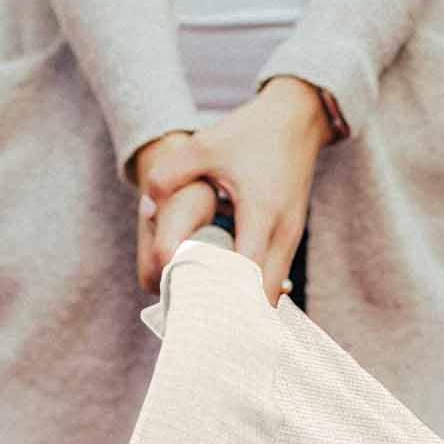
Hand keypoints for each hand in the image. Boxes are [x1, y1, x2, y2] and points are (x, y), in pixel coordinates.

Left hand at [134, 77, 333, 305]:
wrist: (297, 118)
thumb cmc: (251, 133)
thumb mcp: (206, 145)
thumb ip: (170, 173)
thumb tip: (146, 209)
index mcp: (261, 214)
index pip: (245, 277)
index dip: (223, 301)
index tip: (197, 316)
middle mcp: (282, 234)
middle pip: (262, 298)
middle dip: (234, 315)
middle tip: (199, 325)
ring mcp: (291, 240)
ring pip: (270, 292)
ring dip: (244, 305)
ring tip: (210, 315)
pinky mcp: (290, 240)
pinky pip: (272, 279)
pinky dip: (252, 292)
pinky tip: (226, 295)